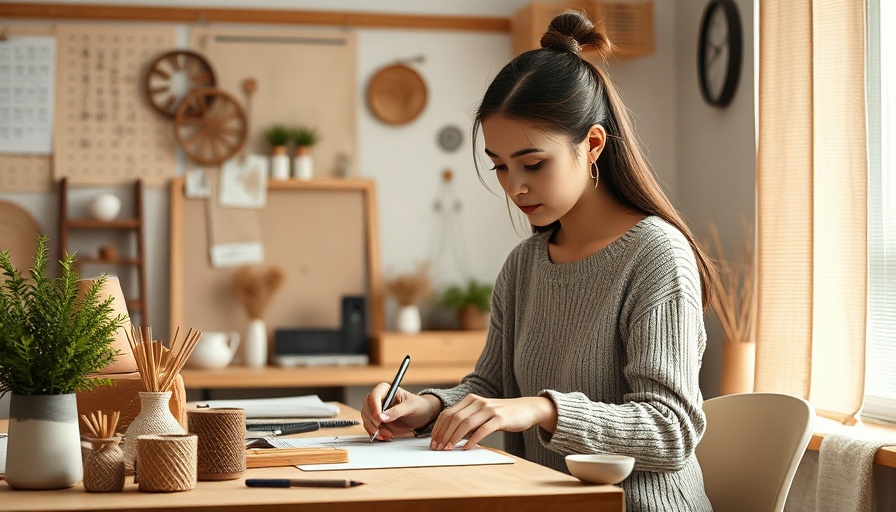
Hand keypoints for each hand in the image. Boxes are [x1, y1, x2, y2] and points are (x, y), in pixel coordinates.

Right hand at [361, 383, 441, 440]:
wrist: (422, 415)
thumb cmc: (418, 405)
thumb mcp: (410, 406)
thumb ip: (397, 411)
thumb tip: (382, 417)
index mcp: (386, 390)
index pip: (373, 396)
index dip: (374, 407)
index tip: (379, 417)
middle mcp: (379, 400)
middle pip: (366, 409)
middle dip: (373, 421)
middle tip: (381, 428)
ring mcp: (377, 411)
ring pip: (367, 419)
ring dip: (374, 429)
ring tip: (386, 434)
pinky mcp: (378, 422)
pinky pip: (371, 428)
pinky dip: (375, 433)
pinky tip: (384, 436)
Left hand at [429, 394, 556, 450]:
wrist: (526, 408)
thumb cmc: (501, 415)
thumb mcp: (482, 414)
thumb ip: (467, 421)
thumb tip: (449, 437)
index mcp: (470, 399)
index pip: (448, 413)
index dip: (438, 428)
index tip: (433, 441)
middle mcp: (478, 402)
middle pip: (454, 418)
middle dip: (443, 434)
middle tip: (438, 448)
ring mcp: (489, 409)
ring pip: (466, 423)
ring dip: (454, 438)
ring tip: (448, 449)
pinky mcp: (500, 418)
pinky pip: (483, 429)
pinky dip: (472, 439)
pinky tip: (466, 448)